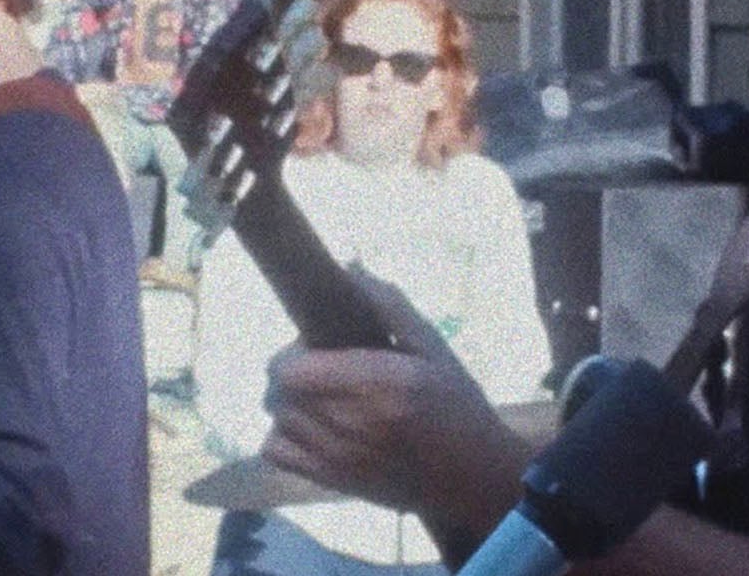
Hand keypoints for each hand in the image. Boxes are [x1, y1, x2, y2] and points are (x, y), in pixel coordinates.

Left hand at [260, 266, 533, 536]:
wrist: (472, 476)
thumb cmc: (456, 404)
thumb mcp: (433, 347)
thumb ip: (389, 306)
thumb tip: (348, 268)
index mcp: (376, 381)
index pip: (291, 368)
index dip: (294, 352)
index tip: (319, 346)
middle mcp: (350, 421)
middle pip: (278, 392)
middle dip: (291, 373)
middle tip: (320, 368)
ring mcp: (337, 457)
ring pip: (276, 420)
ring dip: (289, 403)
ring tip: (318, 398)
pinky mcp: (332, 481)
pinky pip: (276, 453)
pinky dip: (282, 437)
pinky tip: (310, 428)